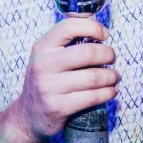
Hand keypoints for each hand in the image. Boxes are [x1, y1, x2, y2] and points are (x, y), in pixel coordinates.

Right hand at [14, 17, 117, 138]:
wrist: (28, 115)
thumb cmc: (47, 81)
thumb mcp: (48, 57)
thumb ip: (67, 43)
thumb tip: (98, 30)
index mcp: (42, 47)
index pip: (69, 27)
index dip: (92, 27)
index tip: (104, 35)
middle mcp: (43, 65)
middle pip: (88, 53)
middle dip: (108, 54)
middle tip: (112, 58)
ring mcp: (49, 87)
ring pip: (93, 77)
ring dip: (111, 76)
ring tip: (115, 77)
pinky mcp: (58, 107)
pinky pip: (92, 97)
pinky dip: (108, 93)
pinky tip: (111, 91)